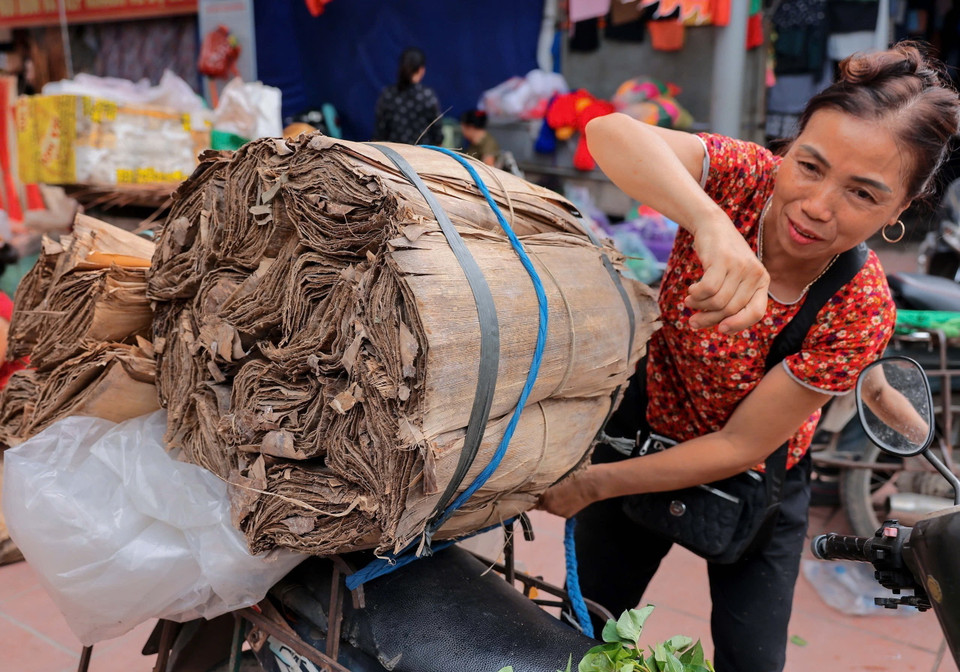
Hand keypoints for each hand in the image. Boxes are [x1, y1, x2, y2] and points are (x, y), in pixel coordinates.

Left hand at [536, 468, 597, 518]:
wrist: (591, 484)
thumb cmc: (572, 473)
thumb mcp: (554, 474)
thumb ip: (543, 482)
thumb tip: (537, 485)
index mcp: (544, 495)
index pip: (531, 499)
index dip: (532, 495)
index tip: (533, 491)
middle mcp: (549, 507)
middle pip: (541, 504)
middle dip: (544, 498)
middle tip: (551, 489)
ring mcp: (558, 512)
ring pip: (551, 507)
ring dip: (553, 502)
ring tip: (563, 492)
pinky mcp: (567, 515)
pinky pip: (559, 510)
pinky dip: (562, 505)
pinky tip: (569, 497)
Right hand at [687, 217, 768, 333]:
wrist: (713, 225)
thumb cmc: (722, 256)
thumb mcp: (735, 277)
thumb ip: (733, 298)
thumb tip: (720, 327)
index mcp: (763, 281)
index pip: (756, 312)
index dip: (739, 324)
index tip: (721, 329)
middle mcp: (755, 274)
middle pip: (732, 309)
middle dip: (710, 318)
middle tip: (693, 321)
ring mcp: (740, 266)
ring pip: (718, 301)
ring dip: (699, 305)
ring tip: (690, 302)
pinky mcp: (723, 260)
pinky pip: (708, 289)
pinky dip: (697, 294)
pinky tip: (691, 290)